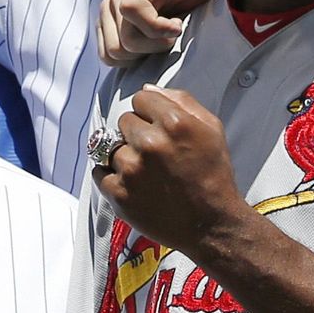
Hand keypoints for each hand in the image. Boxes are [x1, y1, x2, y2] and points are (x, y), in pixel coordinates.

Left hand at [91, 87, 248, 257]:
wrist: (210, 223)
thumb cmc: (213, 175)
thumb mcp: (211, 129)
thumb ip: (182, 101)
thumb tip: (148, 89)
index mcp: (175, 123)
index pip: (141, 98)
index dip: (149, 112)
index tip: (158, 128)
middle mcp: (151, 143)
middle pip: (124, 121)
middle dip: (137, 133)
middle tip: (155, 154)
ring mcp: (132, 170)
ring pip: (111, 147)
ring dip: (125, 156)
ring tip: (146, 173)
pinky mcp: (119, 193)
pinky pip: (100, 173)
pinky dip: (112, 177)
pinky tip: (133, 184)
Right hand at [98, 0, 221, 65]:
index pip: (132, 7)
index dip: (155, 27)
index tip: (178, 28)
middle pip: (126, 37)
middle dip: (154, 45)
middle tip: (173, 35)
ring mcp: (107, 11)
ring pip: (116, 50)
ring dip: (141, 54)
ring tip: (159, 39)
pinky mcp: (104, 26)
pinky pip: (107, 55)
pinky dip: (128, 59)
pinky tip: (147, 48)